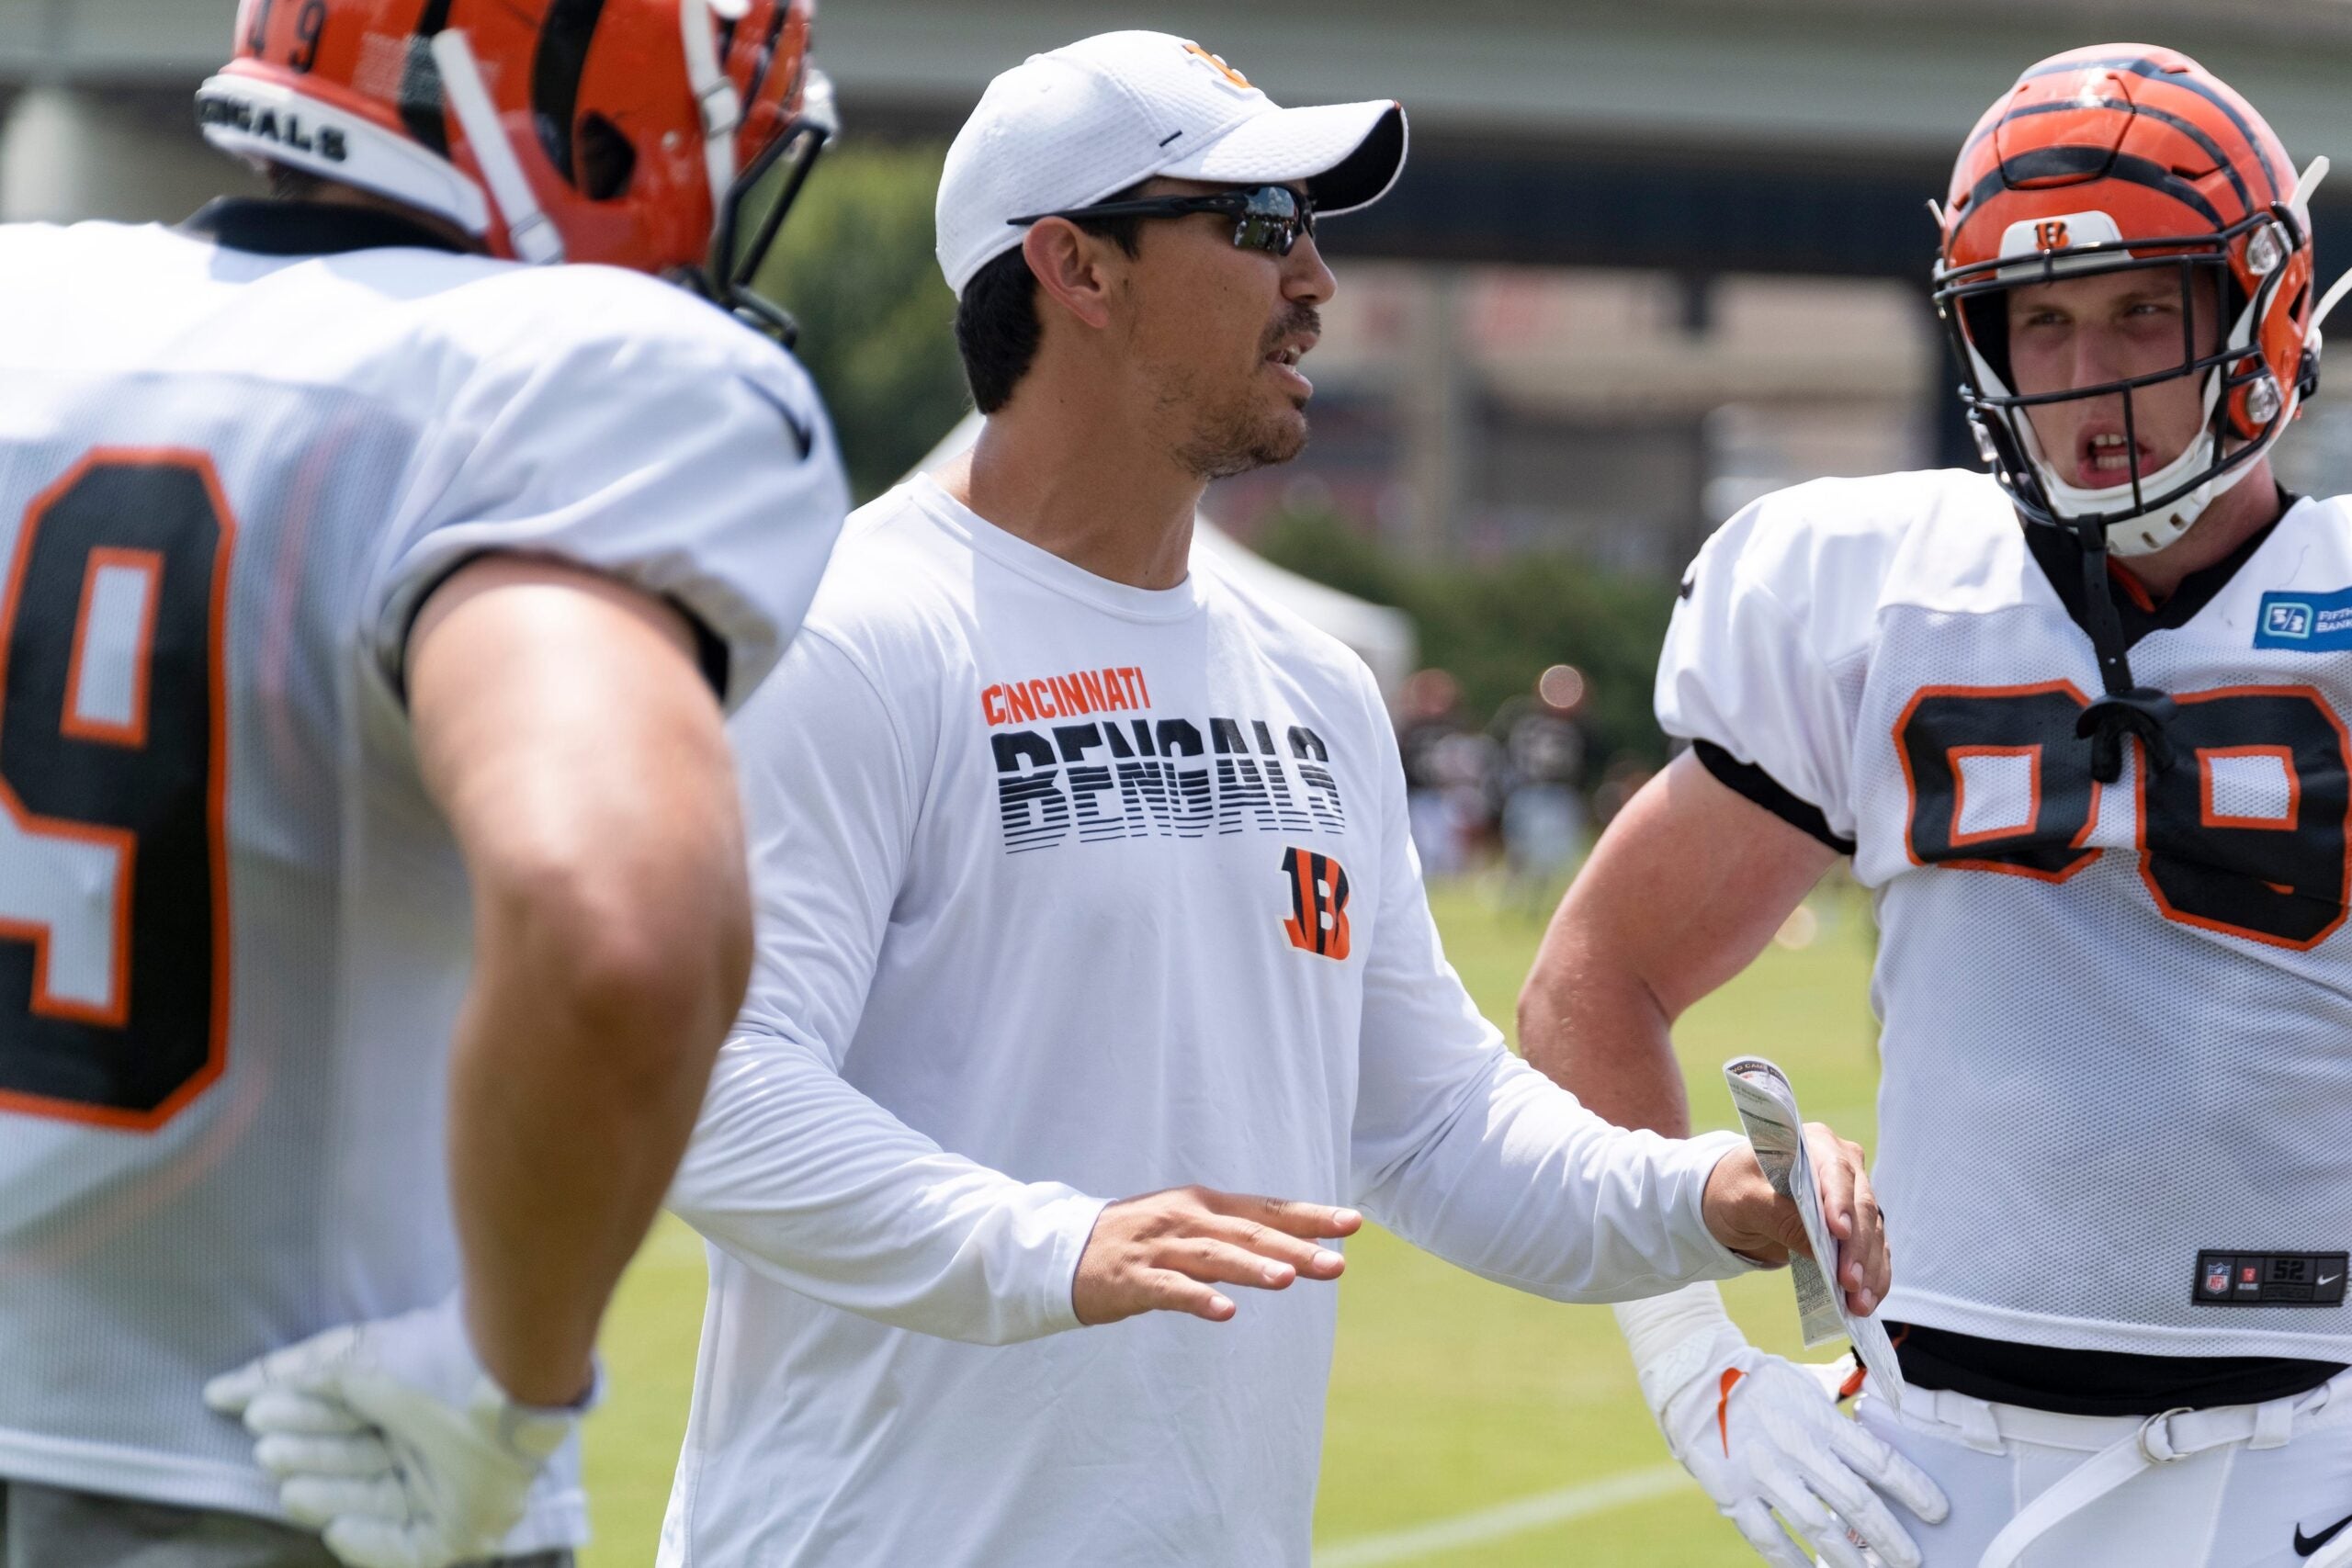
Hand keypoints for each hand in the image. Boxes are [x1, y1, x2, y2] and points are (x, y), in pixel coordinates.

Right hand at [204, 1296, 581, 1567]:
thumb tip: (219, 1392)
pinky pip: (411, 1548)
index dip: (299, 1420)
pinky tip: (337, 1528)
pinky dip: (372, 1544)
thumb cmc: (427, 1358)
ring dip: (328, 1496)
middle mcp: (429, 1439)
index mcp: (409, 1395)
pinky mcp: (465, 1525)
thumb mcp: (346, 1357)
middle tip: (269, 1452)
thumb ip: (283, 1375)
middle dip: (309, 1456)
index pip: (343, 1419)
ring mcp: (449, 1484)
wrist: (503, 1375)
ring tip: (292, 1486)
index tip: (256, 1416)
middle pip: (355, 1460)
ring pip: (375, 1501)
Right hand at [1072, 1186, 1359, 1324]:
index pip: (1267, 1210)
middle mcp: (1186, 1220)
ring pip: (1214, 1257)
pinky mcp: (1132, 1279)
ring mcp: (1159, 1248)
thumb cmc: (1136, 1239)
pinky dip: (1198, 1299)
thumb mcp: (1187, 1223)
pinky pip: (1170, 1290)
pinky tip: (1225, 1312)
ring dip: (1252, 1268)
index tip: (1354, 1224)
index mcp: (1204, 1204)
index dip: (1310, 1216)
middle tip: (1336, 1264)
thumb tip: (1290, 1246)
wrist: (1061, 1250)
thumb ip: (1233, 1234)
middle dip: (1295, 1247)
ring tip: (1288, 1279)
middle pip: (1249, 1234)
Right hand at [1656, 1336, 1946, 1567]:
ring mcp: (1763, 1474)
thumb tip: (1877, 1417)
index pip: (1877, 1460)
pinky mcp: (1732, 1494)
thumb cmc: (1755, 1379)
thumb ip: (1839, 1407)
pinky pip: (1769, 1539)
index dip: (1914, 1490)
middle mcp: (1795, 1448)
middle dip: (1890, 1537)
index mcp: (1817, 1418)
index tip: (1939, 1513)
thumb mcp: (1804, 1383)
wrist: (1691, 1375)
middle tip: (1912, 1560)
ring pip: (1818, 1528)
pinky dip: (1794, 1564)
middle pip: (1855, 1503)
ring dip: (1850, 1559)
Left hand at [1701, 1124, 1888, 1314]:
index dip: (1839, 1202)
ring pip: (1872, 1232)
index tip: (1838, 1233)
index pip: (1835, 1170)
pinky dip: (1873, 1276)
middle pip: (1861, 1205)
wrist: (1733, 1199)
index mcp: (1814, 1143)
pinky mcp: (1856, 1225)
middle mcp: (1842, 1165)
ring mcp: (1853, 1196)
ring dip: (1868, 1269)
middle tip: (1849, 1282)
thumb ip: (1779, 1216)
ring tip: (1859, 1303)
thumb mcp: (1744, 1200)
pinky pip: (1873, 1251)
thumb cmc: (1734, 1188)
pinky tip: (1867, 1301)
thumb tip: (1820, 1247)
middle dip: (1856, 1247)